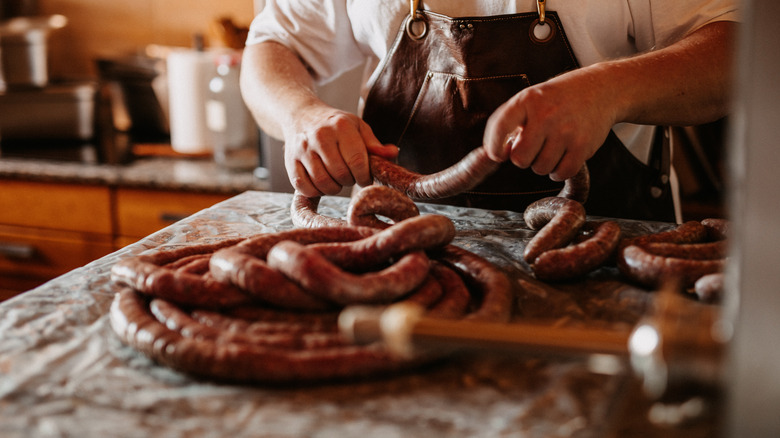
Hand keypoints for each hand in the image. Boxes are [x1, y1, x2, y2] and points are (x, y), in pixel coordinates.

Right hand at [283, 106, 397, 195]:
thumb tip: (393, 153)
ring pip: (322, 182)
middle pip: (340, 174)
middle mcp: (320, 136)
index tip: (365, 177)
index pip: (357, 161)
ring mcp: (303, 149)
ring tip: (337, 179)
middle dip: (350, 181)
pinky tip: (321, 183)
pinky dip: (316, 191)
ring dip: (334, 188)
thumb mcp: (358, 127)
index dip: (365, 176)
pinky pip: (304, 187)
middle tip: (350, 177)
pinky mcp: (290, 162)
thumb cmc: (336, 125)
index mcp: (341, 126)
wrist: (301, 115)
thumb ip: (374, 144)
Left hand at [483, 69, 616, 181]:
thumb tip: (494, 154)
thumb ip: (510, 121)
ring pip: (540, 168)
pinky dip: (559, 171)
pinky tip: (562, 157)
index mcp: (528, 100)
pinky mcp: (583, 145)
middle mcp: (546, 115)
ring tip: (551, 148)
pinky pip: (561, 173)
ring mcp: (566, 131)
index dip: (494, 147)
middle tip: (533, 147)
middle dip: (523, 158)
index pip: (500, 128)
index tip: (498, 154)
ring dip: (543, 164)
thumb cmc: (559, 98)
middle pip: (520, 159)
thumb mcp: (532, 98)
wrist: (602, 90)